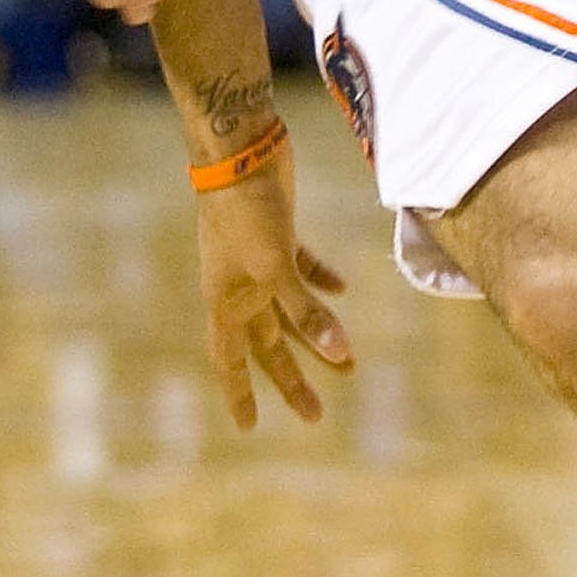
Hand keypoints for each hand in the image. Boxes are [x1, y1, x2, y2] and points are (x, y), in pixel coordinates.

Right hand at [196, 149, 352, 427]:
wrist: (240, 148)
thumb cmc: (247, 210)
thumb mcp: (276, 265)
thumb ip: (306, 310)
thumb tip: (339, 355)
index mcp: (226, 301)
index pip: (230, 361)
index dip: (239, 395)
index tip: (249, 428)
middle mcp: (239, 288)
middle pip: (267, 346)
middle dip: (291, 380)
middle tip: (316, 415)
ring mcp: (257, 261)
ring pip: (288, 312)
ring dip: (316, 336)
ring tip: (350, 364)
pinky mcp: (277, 234)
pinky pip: (299, 270)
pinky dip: (320, 282)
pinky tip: (344, 290)